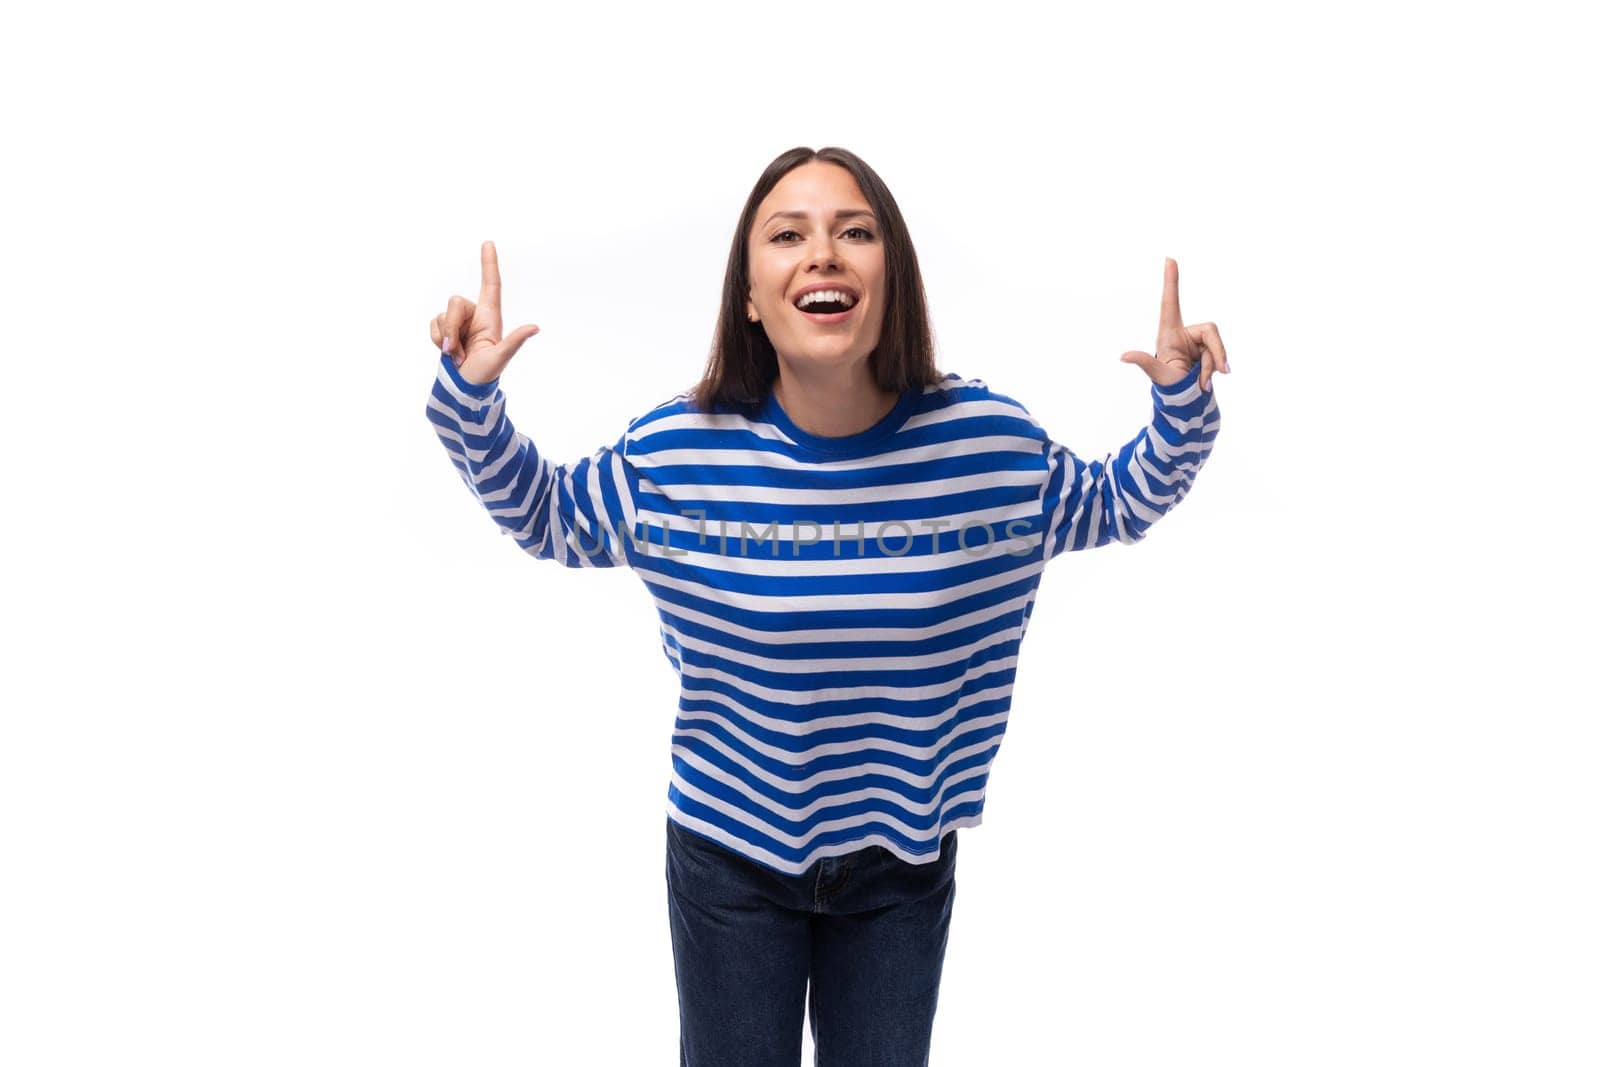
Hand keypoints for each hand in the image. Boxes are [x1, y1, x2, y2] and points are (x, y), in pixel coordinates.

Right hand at [428, 240, 540, 385]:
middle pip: (455, 302)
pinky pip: (434, 325)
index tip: (488, 242)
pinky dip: (438, 341)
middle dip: (451, 327)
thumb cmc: (486, 373)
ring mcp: (459, 322)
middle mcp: (474, 315)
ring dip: (446, 339)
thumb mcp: (500, 358)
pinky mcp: (445, 329)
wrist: (465, 387)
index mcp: (490, 316)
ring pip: (442, 316)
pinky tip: (448, 354)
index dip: (489, 263)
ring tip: (457, 357)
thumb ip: (514, 341)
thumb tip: (535, 328)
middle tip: (456, 352)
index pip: (490, 284)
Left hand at [1119, 257, 1229, 391]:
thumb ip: (1145, 362)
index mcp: (1169, 332)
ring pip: (1217, 346)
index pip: (1170, 302)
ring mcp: (1199, 341)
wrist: (1184, 397)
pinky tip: (1206, 383)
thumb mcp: (1157, 373)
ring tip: (1202, 384)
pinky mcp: (1209, 349)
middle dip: (1216, 353)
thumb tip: (1123, 356)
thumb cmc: (1168, 384)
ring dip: (1213, 367)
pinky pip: (1220, 355)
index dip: (1171, 282)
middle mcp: (1185, 332)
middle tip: (1217, 374)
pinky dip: (1215, 370)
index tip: (1169, 259)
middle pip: (1210, 330)